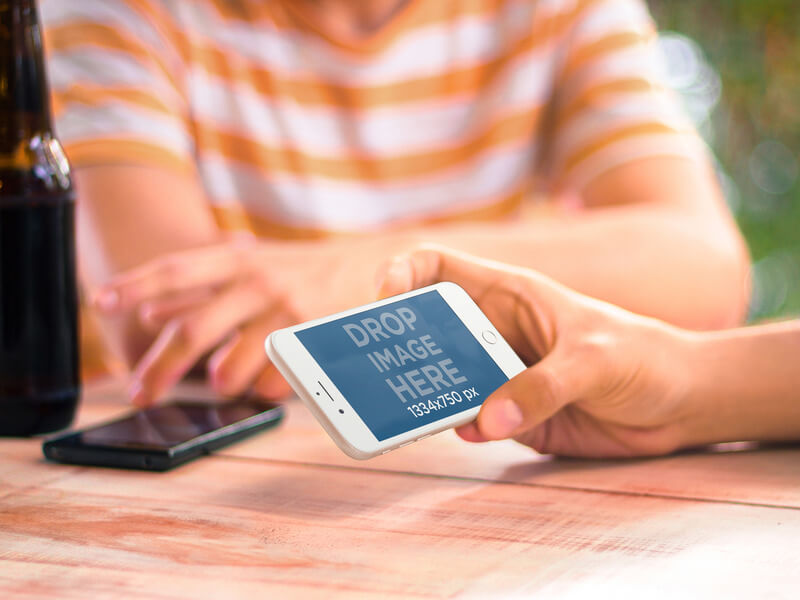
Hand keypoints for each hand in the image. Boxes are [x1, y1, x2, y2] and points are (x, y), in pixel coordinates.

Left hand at [92, 235, 411, 405]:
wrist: (374, 264)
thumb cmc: (303, 269)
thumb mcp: (254, 265)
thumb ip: (202, 288)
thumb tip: (149, 312)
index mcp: (239, 259)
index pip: (178, 268)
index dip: (136, 284)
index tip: (102, 304)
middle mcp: (259, 281)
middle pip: (194, 329)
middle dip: (160, 367)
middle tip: (140, 393)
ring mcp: (287, 311)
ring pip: (232, 365)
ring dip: (219, 381)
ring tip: (220, 384)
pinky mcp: (314, 339)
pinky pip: (274, 382)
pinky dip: (263, 388)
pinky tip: (267, 381)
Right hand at [378, 245, 699, 457]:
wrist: (680, 402)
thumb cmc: (643, 354)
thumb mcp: (595, 358)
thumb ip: (543, 386)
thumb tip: (486, 420)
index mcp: (507, 294)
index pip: (437, 269)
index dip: (401, 274)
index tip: (383, 301)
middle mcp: (492, 331)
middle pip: (425, 331)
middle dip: (393, 345)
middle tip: (365, 368)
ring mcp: (497, 374)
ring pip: (440, 379)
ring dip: (418, 392)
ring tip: (396, 406)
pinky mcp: (508, 414)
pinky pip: (468, 419)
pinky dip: (456, 425)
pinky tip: (466, 431)